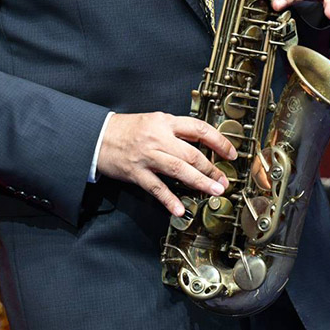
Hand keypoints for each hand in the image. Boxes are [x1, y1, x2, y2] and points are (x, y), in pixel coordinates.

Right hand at [96, 112, 237, 215]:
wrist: (98, 136)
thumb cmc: (127, 129)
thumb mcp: (154, 121)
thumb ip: (175, 131)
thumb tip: (202, 144)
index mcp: (165, 121)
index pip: (199, 129)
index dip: (218, 141)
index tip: (230, 153)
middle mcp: (158, 137)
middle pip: (192, 153)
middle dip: (212, 169)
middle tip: (224, 181)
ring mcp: (147, 155)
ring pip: (179, 170)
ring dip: (199, 182)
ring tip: (214, 192)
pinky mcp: (136, 172)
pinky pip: (156, 188)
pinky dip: (169, 199)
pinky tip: (180, 209)